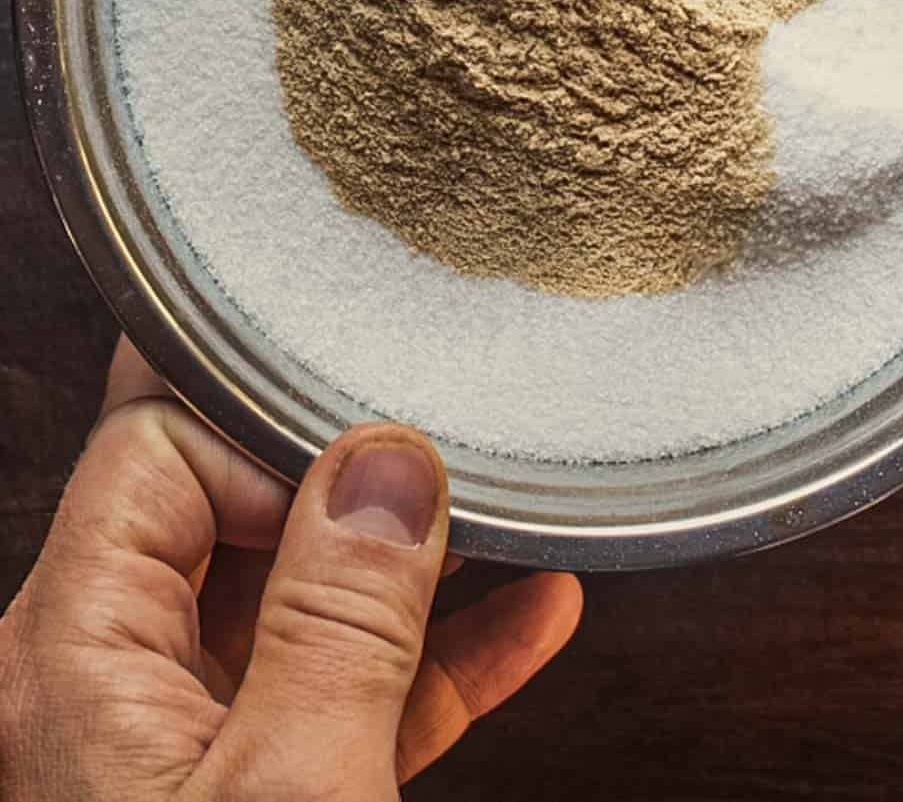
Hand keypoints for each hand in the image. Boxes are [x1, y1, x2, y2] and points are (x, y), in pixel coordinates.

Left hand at [0, 338, 581, 799]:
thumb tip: (389, 461)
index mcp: (77, 655)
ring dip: (417, 560)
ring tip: (509, 507)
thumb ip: (339, 621)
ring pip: (303, 595)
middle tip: (450, 437)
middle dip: (352, 472)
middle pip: (231, 505)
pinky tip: (526, 615)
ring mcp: (186, 736)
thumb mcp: (292, 792)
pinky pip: (351, 687)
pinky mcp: (260, 787)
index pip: (155, 450)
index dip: (270, 434)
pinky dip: (439, 655)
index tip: (377, 449)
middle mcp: (113, 681)